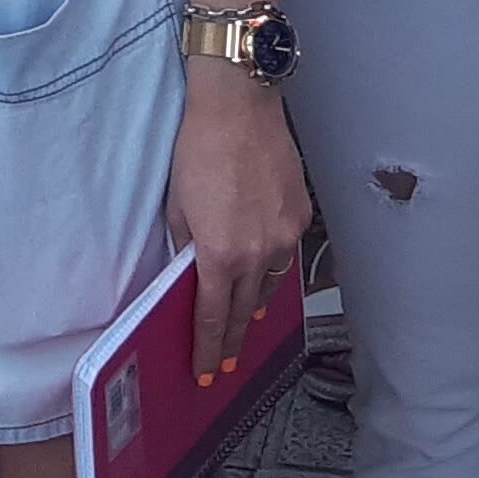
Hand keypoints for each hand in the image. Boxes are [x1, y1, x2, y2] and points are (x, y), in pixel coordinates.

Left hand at [167, 64, 312, 380]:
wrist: (239, 106)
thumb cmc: (198, 150)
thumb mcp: (177, 205)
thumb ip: (185, 247)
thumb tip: (189, 274)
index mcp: (221, 254)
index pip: (213, 316)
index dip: (209, 347)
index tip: (208, 370)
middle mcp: (258, 253)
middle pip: (244, 309)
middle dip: (232, 337)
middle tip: (226, 359)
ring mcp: (284, 235)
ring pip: (269, 285)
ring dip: (254, 304)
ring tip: (243, 320)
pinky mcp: (300, 215)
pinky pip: (285, 254)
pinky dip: (272, 267)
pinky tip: (264, 269)